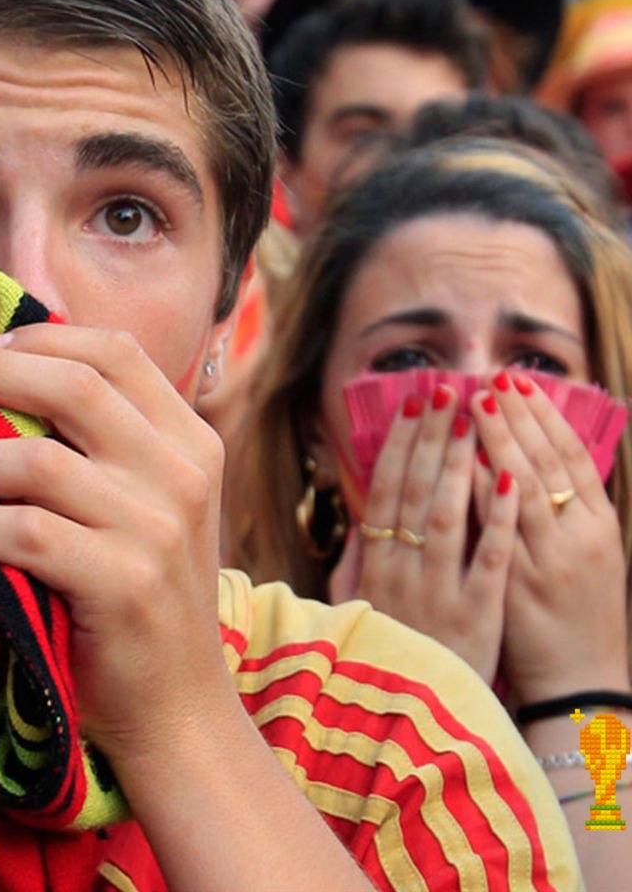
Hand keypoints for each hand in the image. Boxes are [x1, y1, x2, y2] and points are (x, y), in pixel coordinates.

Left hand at [0, 325, 230, 771]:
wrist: (176, 708)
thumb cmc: (135, 599)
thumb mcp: (138, 507)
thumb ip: (96, 445)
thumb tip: (0, 370)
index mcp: (187, 440)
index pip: (111, 351)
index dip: (33, 338)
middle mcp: (183, 472)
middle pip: (72, 386)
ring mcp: (158, 526)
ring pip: (35, 461)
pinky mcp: (124, 582)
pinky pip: (24, 534)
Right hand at [331, 385, 515, 682]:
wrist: (409, 722)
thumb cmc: (386, 658)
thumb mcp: (354, 609)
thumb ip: (355, 564)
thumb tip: (359, 520)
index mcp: (374, 566)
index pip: (385, 490)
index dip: (399, 443)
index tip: (412, 403)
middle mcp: (401, 572)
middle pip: (416, 491)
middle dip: (431, 436)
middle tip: (447, 390)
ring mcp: (439, 593)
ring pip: (449, 516)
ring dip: (460, 462)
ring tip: (474, 417)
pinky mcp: (477, 617)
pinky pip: (489, 560)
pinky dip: (500, 519)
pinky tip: (510, 479)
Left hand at [473, 371, 629, 700]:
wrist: (584, 687)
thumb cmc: (578, 621)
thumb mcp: (581, 561)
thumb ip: (557, 517)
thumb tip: (524, 468)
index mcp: (598, 527)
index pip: (569, 458)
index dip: (543, 418)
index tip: (520, 382)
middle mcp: (579, 538)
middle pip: (546, 463)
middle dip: (517, 417)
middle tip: (493, 376)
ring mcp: (548, 561)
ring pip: (524, 489)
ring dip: (499, 441)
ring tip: (475, 401)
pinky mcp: (518, 588)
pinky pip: (498, 533)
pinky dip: (483, 496)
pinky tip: (467, 464)